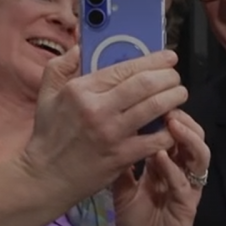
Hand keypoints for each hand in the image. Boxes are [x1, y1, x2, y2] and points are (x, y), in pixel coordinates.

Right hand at [19, 47, 186, 209]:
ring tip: (180, 94)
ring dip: (174, 98)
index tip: (169, 57)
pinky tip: (173, 125)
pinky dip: (169, 130)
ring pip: (155, 107)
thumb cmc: (49, 136)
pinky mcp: (122, 156)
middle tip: (176, 77)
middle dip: (168, 77)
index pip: (125, 68)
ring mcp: (112, 133)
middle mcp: (97, 109)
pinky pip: (156, 139)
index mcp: (81, 90)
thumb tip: (79, 47)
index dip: (153, 60)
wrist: (46, 177)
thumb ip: (61, 66)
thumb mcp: (46, 95)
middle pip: (145, 84)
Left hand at [112, 109, 209, 225]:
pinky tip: (161, 155)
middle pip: (192, 133)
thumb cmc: (137, 219)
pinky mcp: (189, 204)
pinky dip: (174, 167)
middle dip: (181, 113)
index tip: (150, 90)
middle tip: (165, 98)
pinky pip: (186, 182)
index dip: (166, 107)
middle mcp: (183, 168)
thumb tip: (103, 129)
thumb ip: (119, 158)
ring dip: (186, 136)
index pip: (173, 126)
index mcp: (168, 159)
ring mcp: (189, 185)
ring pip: (199, 153)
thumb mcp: (122, 183)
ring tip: (172, 122)